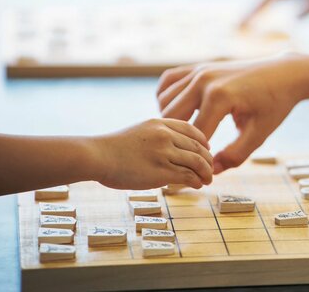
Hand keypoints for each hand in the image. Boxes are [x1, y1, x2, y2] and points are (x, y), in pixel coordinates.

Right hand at [92, 119, 213, 189]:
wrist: (96, 155)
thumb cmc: (112, 147)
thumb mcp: (139, 131)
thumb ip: (156, 136)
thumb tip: (170, 147)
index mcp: (160, 122)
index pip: (191, 129)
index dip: (203, 140)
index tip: (207, 148)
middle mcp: (165, 135)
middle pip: (197, 146)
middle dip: (207, 158)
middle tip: (211, 168)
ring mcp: (164, 152)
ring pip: (197, 161)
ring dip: (206, 171)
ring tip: (208, 179)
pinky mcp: (161, 171)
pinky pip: (187, 175)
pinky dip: (197, 180)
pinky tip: (198, 185)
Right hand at [156, 53, 308, 173]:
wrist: (283, 74)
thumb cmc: (275, 103)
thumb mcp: (259, 133)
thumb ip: (235, 155)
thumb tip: (211, 171)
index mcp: (219, 97)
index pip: (195, 136)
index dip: (198, 156)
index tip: (202, 168)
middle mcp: (203, 81)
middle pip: (172, 119)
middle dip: (179, 140)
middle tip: (191, 153)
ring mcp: (198, 71)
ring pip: (165, 101)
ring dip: (170, 120)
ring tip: (186, 135)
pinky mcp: (197, 66)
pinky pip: (168, 82)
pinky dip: (166, 97)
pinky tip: (179, 111)